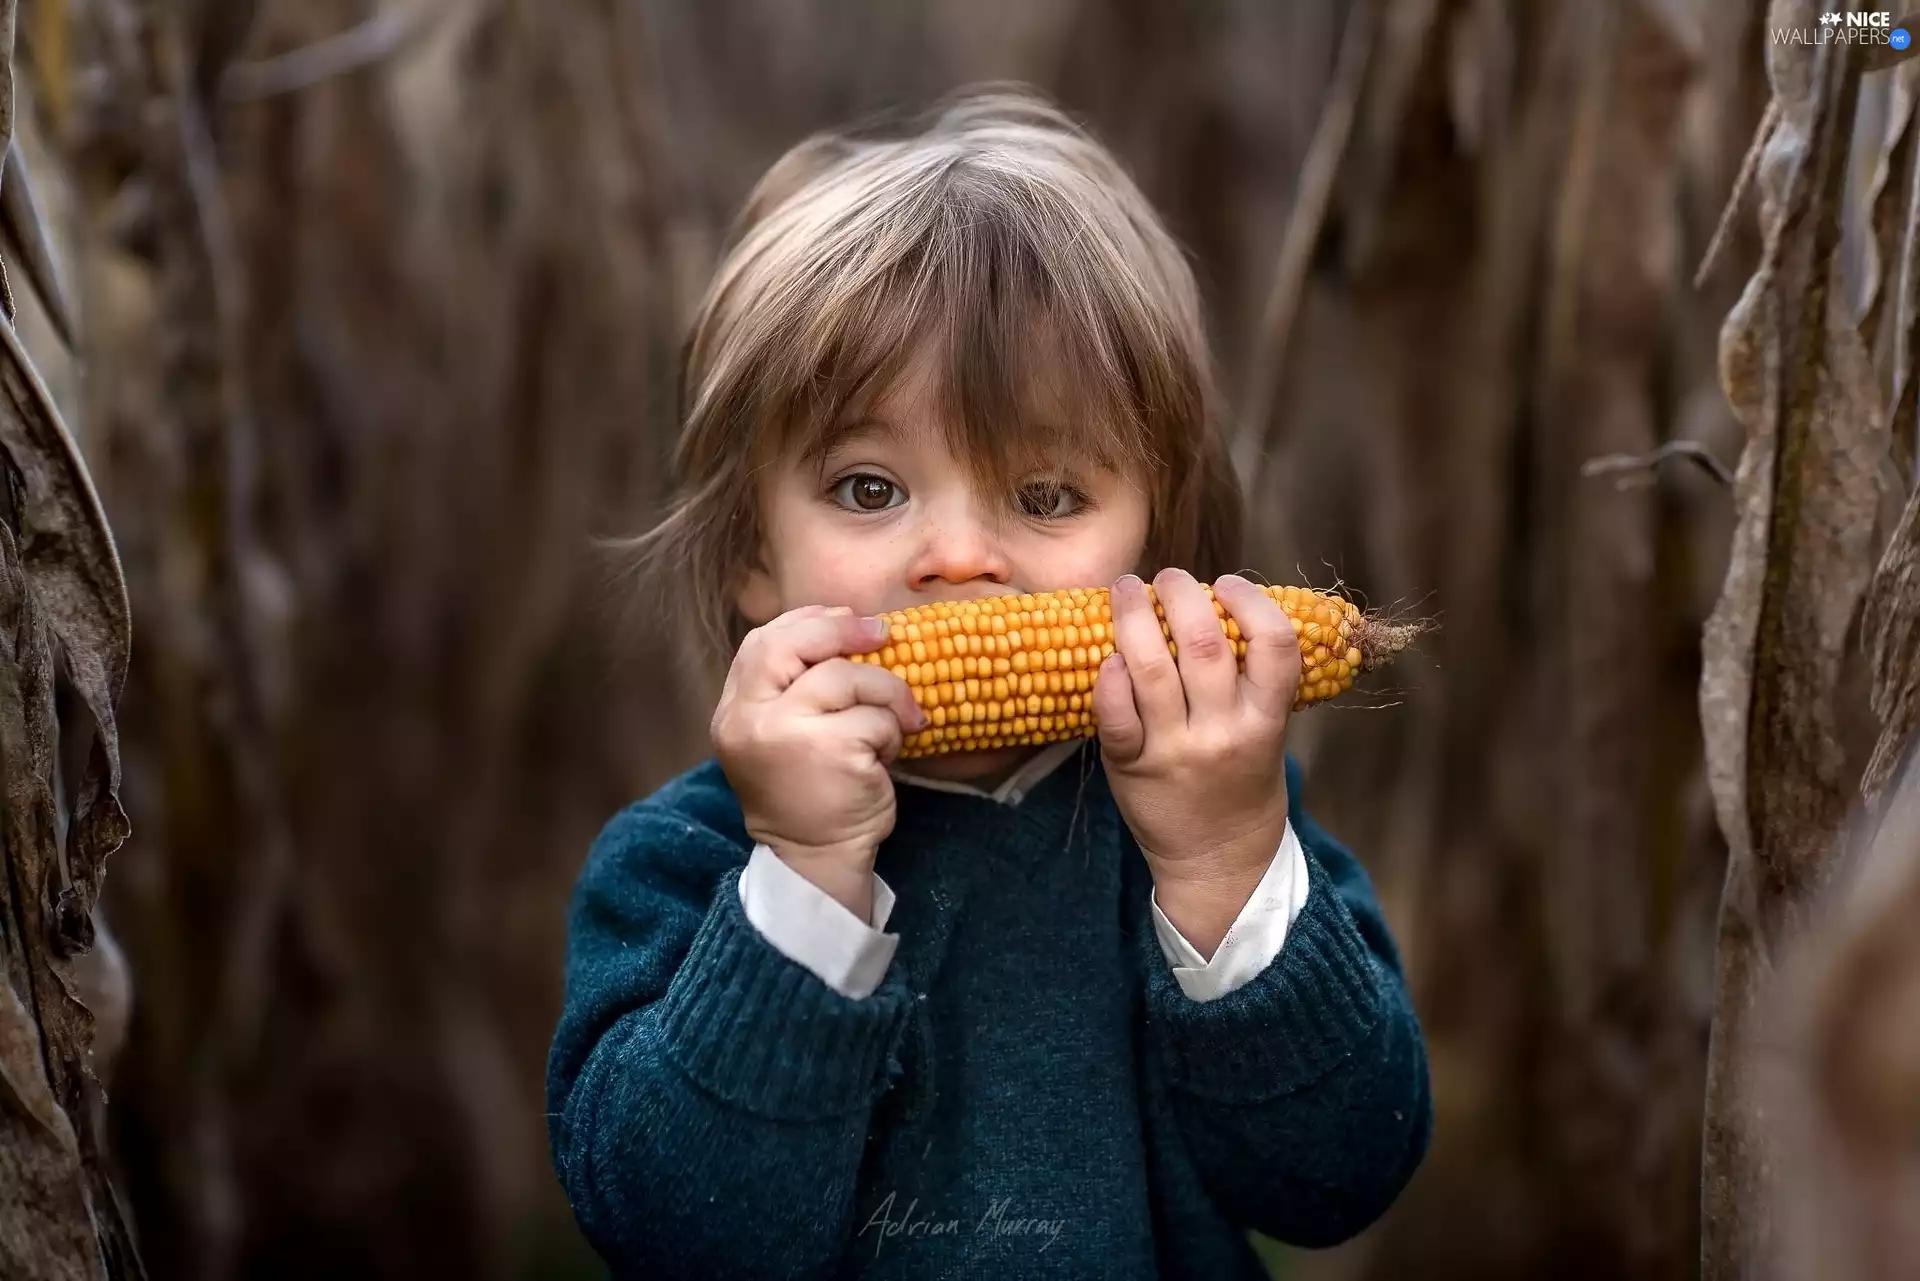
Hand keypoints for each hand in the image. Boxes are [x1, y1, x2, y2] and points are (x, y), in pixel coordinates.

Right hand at [711, 605, 928, 921]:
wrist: (814, 859)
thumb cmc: (808, 794)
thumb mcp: (781, 736)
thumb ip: (793, 688)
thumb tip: (847, 624)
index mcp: (733, 713)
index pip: (761, 645)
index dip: (806, 623)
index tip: (844, 621)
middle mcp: (749, 719)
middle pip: (797, 645)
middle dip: (846, 633)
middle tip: (884, 635)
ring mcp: (787, 733)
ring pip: (848, 678)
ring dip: (885, 696)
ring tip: (894, 724)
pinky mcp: (831, 749)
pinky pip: (876, 716)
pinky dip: (894, 732)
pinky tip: (886, 757)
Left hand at [1092, 570, 1299, 953]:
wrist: (1218, 860)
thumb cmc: (1242, 782)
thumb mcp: (1267, 732)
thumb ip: (1250, 680)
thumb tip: (1217, 604)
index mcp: (1266, 719)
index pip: (1275, 644)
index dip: (1251, 601)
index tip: (1228, 582)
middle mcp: (1223, 732)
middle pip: (1204, 644)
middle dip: (1182, 594)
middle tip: (1169, 577)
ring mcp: (1175, 750)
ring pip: (1152, 668)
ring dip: (1135, 616)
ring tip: (1127, 589)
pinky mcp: (1132, 767)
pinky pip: (1115, 716)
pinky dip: (1108, 679)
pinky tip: (1107, 654)